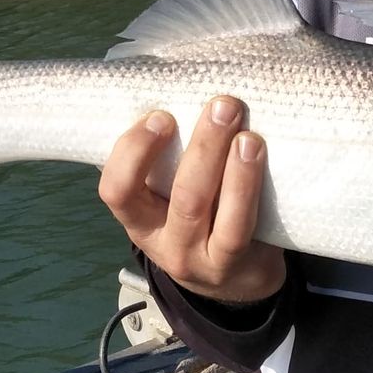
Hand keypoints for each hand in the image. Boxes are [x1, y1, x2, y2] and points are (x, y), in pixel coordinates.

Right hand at [98, 95, 286, 304]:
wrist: (237, 284)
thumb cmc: (202, 221)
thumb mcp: (170, 201)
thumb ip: (167, 161)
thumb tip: (178, 88)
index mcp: (139, 220)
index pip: (116, 191)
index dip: (132, 152)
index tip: (160, 116)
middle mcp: (164, 243)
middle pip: (176, 194)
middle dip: (200, 145)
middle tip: (221, 104)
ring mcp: (199, 258)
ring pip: (205, 209)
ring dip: (227, 163)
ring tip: (244, 128)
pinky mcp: (234, 263)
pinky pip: (239, 225)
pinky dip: (245, 186)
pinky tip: (255, 154)